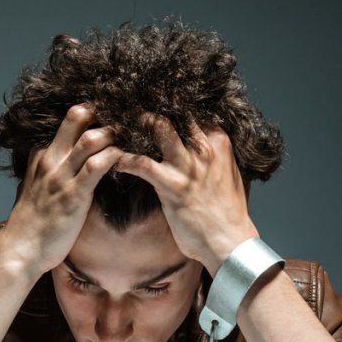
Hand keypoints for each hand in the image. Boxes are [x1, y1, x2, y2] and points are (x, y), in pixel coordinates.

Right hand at [0, 104, 124, 277]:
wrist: (20, 250)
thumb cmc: (31, 224)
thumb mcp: (33, 188)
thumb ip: (46, 173)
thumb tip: (57, 169)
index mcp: (41, 155)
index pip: (67, 120)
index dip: (91, 113)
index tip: (110, 115)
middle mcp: (50, 159)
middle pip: (77, 116)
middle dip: (104, 113)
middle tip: (125, 122)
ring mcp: (61, 176)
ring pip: (91, 138)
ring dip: (113, 135)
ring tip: (130, 141)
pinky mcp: (74, 195)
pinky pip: (98, 166)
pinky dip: (116, 158)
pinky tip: (127, 161)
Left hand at [115, 115, 258, 273]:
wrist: (229, 242)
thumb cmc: (226, 211)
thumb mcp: (228, 173)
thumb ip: (214, 154)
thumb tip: (199, 142)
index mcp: (219, 141)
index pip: (192, 109)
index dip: (170, 103)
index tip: (150, 99)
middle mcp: (205, 147)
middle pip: (175, 111)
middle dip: (150, 105)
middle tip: (126, 105)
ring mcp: (189, 165)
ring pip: (158, 127)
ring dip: (134, 125)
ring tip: (116, 125)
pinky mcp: (173, 185)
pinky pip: (142, 163)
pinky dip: (123, 159)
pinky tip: (112, 160)